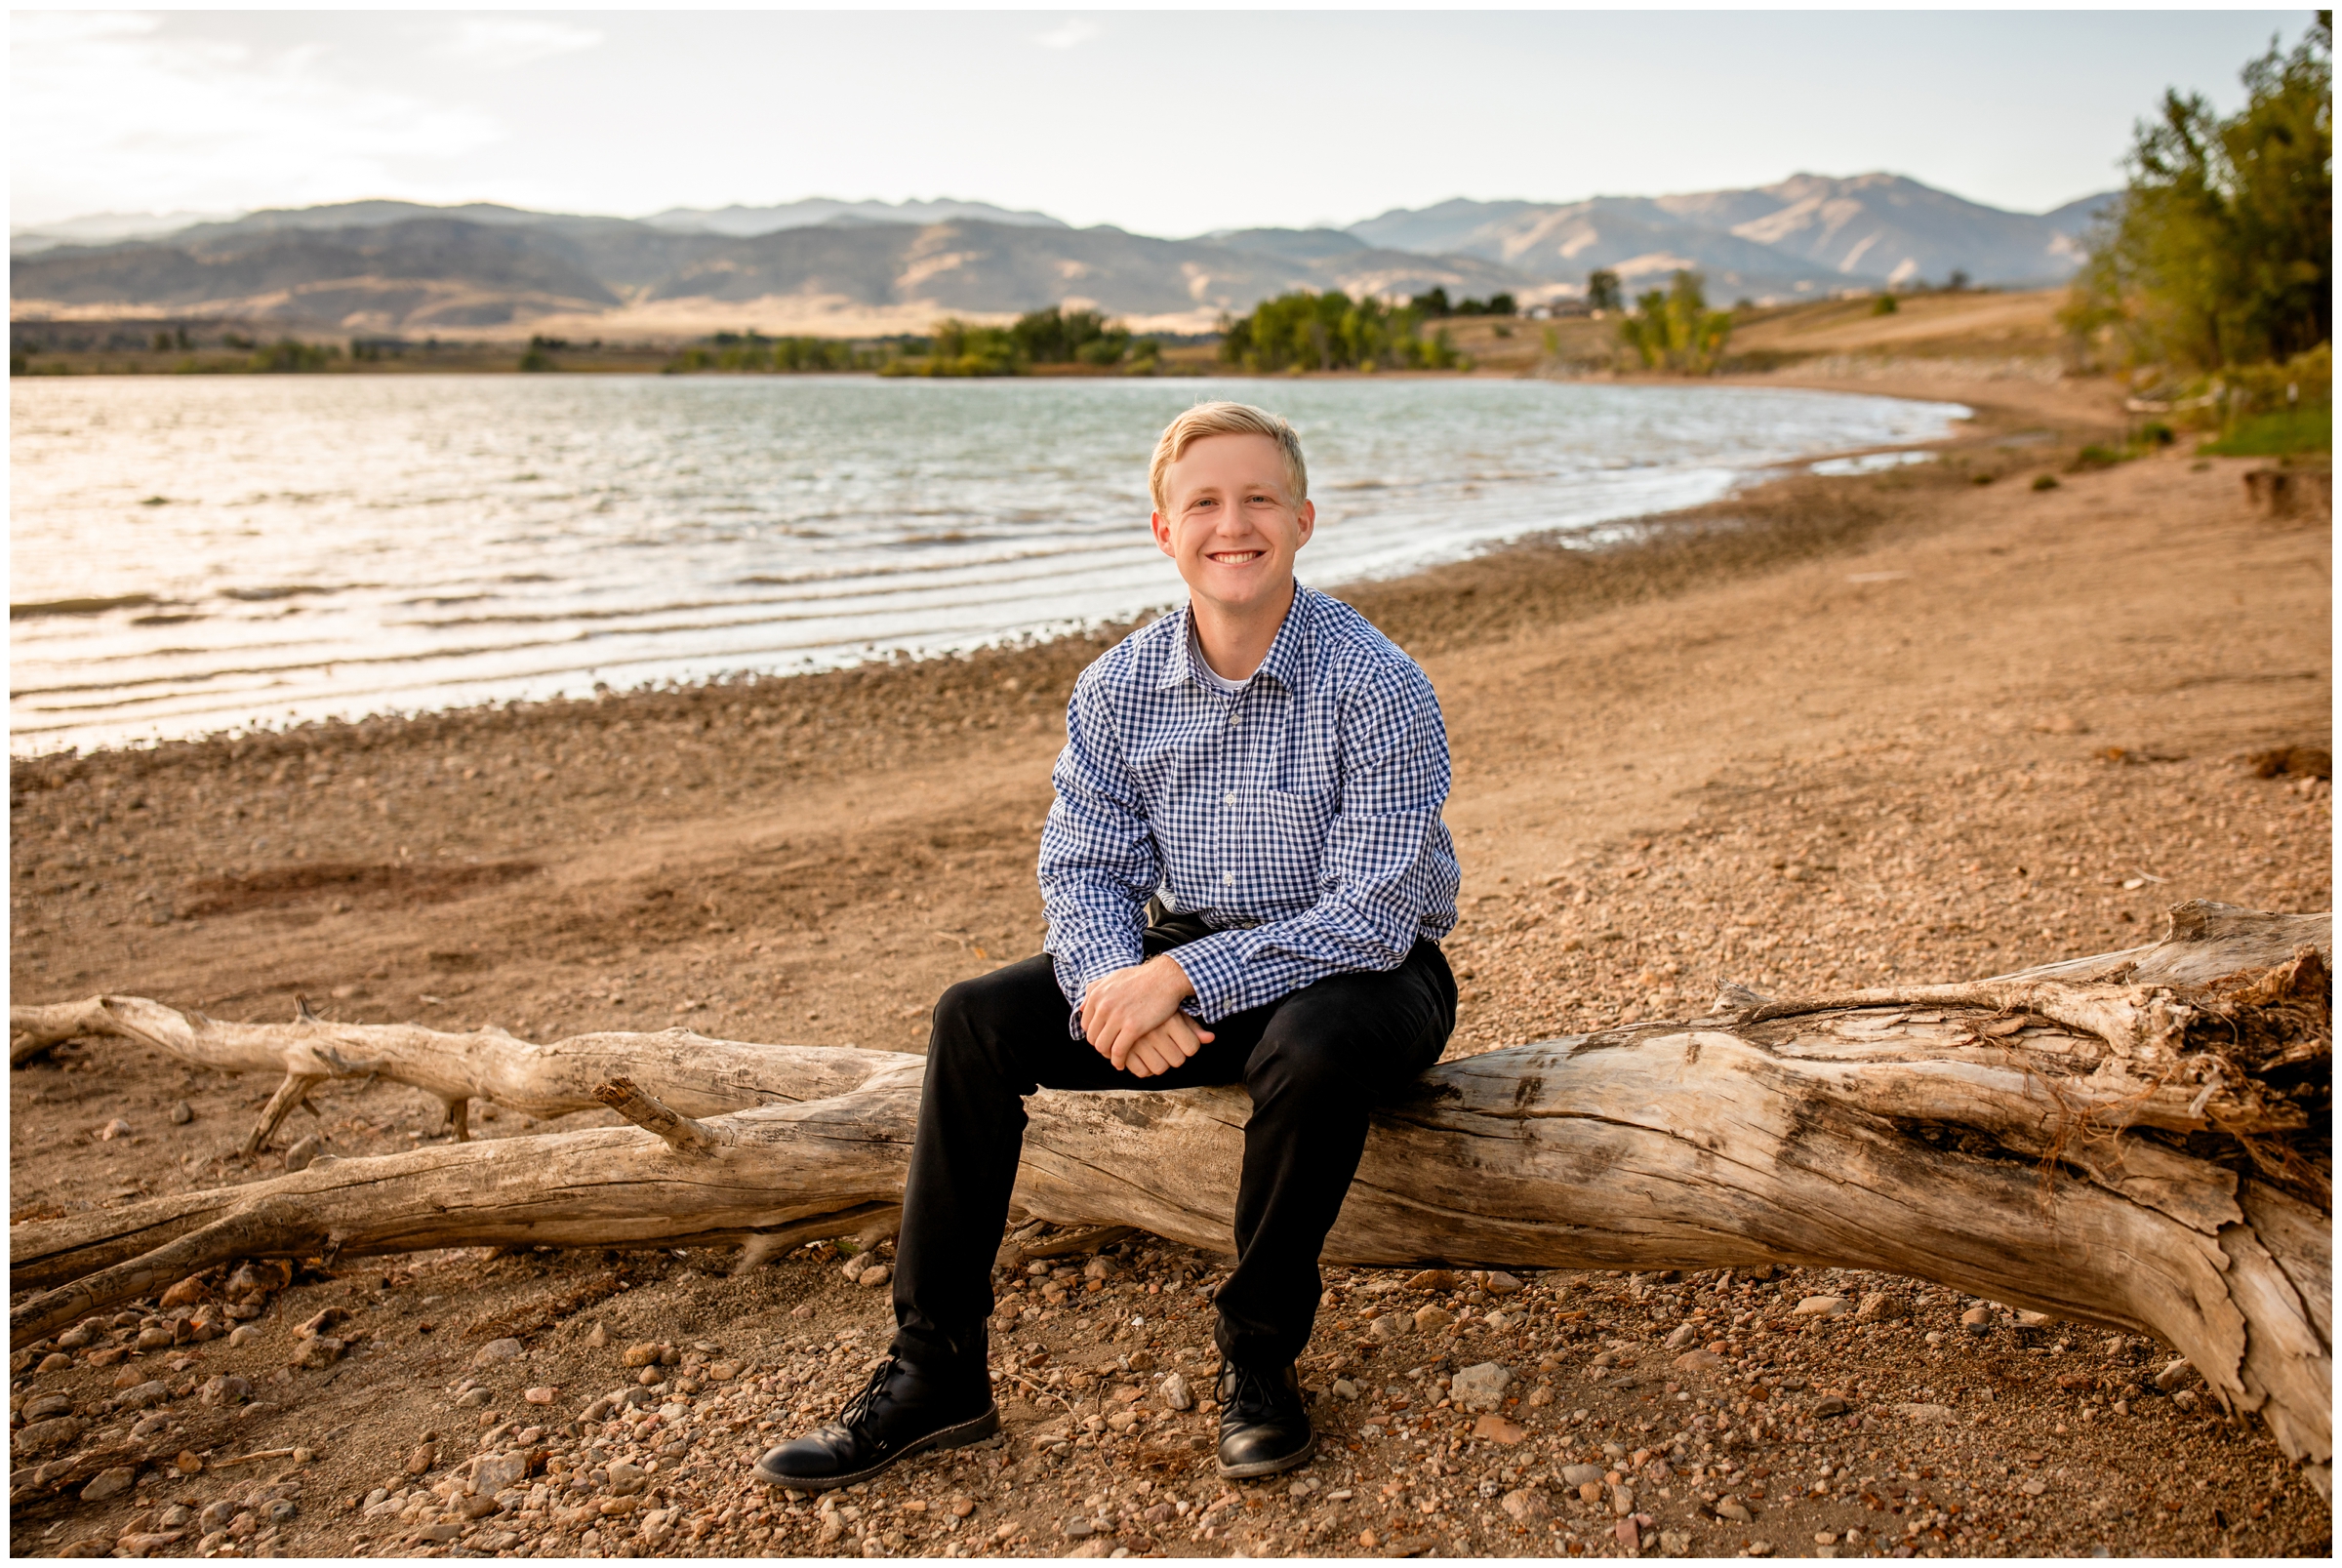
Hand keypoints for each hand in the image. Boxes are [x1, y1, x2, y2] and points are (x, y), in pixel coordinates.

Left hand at [1080, 954, 1197, 1065]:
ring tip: (1116, 1057)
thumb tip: (1080, 1007)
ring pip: (1102, 1046)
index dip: (1095, 1034)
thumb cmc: (1141, 978)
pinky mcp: (1133, 1027)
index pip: (1086, 1024)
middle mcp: (1104, 1006)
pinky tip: (1122, 1063)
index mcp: (1097, 995)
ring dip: (1108, 1055)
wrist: (1165, 977)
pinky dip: (1118, 1060)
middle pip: (1093, 1037)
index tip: (1105, 1038)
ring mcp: (1118, 1017)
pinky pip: (1119, 1051)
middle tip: (1111, 1049)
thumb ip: (1094, 990)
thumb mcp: (1113, 978)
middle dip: (1101, 1045)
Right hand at [1116, 1013, 1214, 1078]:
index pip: (1192, 1048)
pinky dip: (1144, 1069)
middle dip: (1175, 1056)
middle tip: (1168, 1048)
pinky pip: (1141, 1072)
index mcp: (1170, 1019)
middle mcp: (1154, 1030)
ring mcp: (1138, 1041)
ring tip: (1156, 1053)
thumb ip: (1192, 1026)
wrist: (1122, 996)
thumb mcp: (1174, 1011)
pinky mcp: (1124, 1049)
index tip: (1183, 1041)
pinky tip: (1143, 1058)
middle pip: (1178, 1060)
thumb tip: (1211, 1038)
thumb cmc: (1154, 1006)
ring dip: (1160, 1064)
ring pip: (1160, 1068)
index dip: (1190, 1047)